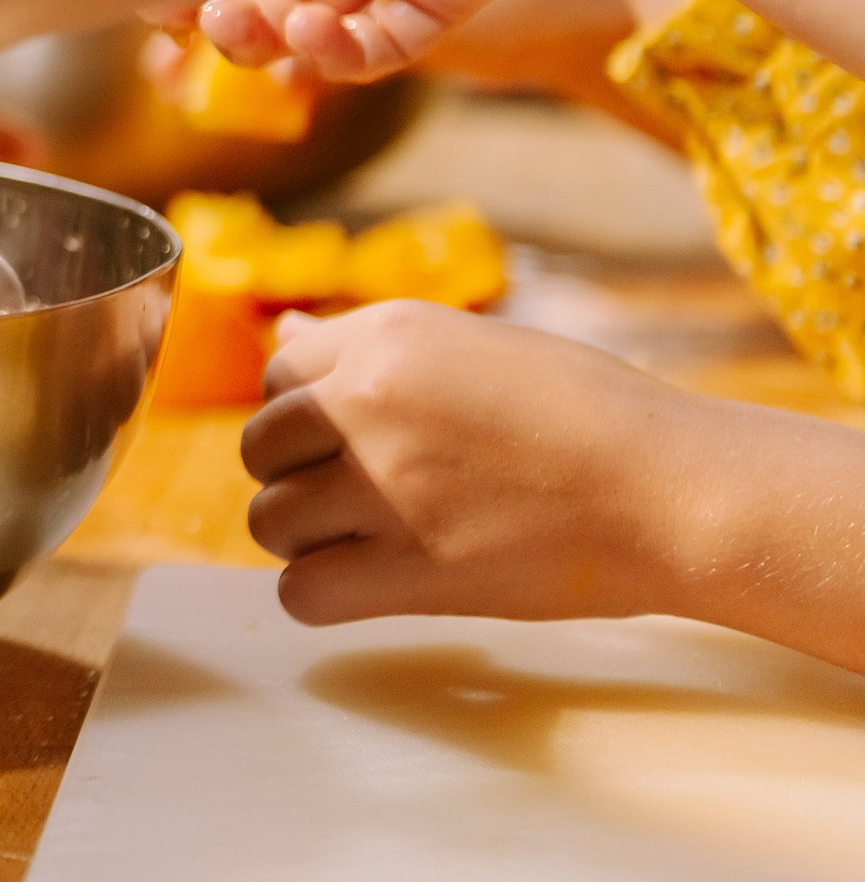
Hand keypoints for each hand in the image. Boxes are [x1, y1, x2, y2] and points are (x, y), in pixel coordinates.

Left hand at [242, 302, 706, 625]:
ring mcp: (382, 488)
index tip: (346, 437)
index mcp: (387, 337)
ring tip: (368, 537)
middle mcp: (367, 402)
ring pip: (269, 521)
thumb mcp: (476, 346)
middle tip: (357, 493)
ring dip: (305, 537)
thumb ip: (370, 347)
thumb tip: (282, 337)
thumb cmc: (591, 414)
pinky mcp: (407, 571)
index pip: (278, 373)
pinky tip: (367, 582)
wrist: (671, 490)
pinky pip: (300, 593)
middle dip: (295, 473)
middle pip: (260, 447)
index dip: (304, 411)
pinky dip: (321, 595)